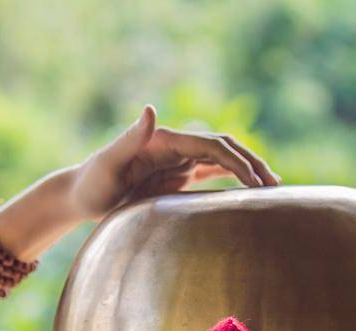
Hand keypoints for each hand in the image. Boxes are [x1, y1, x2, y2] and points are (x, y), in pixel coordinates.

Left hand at [63, 104, 279, 222]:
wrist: (81, 195)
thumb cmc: (92, 182)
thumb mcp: (107, 162)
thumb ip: (128, 138)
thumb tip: (150, 109)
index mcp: (165, 140)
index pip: (211, 145)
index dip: (236, 160)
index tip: (255, 180)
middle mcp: (176, 147)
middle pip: (224, 149)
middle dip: (251, 164)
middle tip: (274, 185)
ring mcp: (178, 162)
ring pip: (223, 161)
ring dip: (248, 171)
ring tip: (273, 189)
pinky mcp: (177, 177)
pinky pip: (212, 175)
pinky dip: (233, 181)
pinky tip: (250, 194)